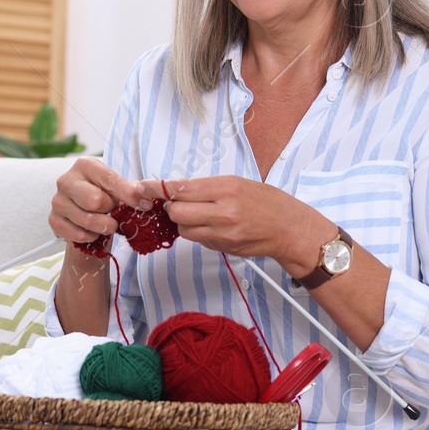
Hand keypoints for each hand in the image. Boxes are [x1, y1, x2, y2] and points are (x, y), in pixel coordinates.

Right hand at [50, 157, 151, 247]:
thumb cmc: (103, 195)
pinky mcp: (53, 220)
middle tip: (114, 213)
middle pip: (95, 201)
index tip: (145, 205)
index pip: (109, 180)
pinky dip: (91, 236)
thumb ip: (128, 190)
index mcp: (84, 165)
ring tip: (107, 224)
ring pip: (87, 220)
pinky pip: (78, 234)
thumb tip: (143, 196)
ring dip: (103, 226)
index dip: (129, 194)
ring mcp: (57, 201)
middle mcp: (66, 180)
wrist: (85, 213)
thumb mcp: (116, 188)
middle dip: (111, 211)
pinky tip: (93, 232)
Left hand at [137, 175, 329, 272]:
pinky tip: (210, 226)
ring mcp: (223, 232)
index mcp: (226, 187)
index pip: (181, 188)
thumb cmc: (264, 201)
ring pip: (184, 229)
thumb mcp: (236, 183)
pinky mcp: (223, 246)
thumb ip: (205, 187)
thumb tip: (175, 189)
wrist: (288, 227)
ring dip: (183, 222)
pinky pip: (198, 239)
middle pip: (177, 211)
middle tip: (178, 204)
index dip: (157, 188)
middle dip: (171, 208)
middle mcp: (223, 210)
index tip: (140, 187)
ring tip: (198, 215)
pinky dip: (196, 233)